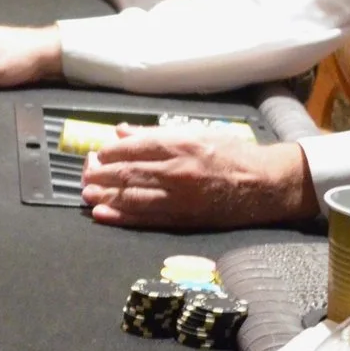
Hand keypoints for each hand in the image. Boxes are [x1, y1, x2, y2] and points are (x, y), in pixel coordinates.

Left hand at [79, 132, 316, 229]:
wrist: (264, 184)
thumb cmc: (233, 155)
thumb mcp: (199, 132)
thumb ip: (158, 133)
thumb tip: (123, 131)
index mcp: (182, 144)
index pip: (135, 146)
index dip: (110, 151)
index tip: (97, 152)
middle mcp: (178, 170)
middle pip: (128, 172)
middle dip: (101, 174)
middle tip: (85, 174)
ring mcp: (179, 197)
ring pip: (132, 196)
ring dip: (105, 195)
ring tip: (87, 194)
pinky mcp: (183, 218)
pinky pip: (145, 218)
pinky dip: (121, 216)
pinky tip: (103, 214)